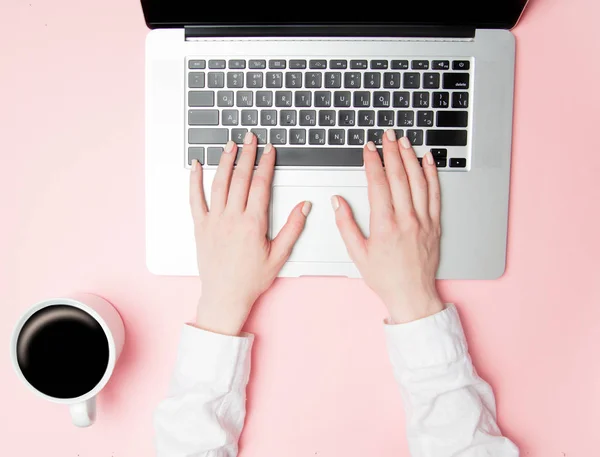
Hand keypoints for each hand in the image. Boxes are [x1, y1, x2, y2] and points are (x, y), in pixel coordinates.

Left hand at [189, 133, 310, 334]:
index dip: (266, 163)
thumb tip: (304, 206)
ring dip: (225, 161)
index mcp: (253, 224)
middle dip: (247, 154)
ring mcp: (214, 221)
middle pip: (240, 178)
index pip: (261, 184)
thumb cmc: (251, 279)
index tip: (270, 150)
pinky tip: (195, 165)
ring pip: (219, 183)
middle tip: (251, 138)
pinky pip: (195, 199)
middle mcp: (232, 218)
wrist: (225, 296)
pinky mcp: (200, 226)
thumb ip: (292, 228)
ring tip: (230, 144)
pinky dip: (194, 180)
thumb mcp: (279, 256)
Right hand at [333, 130, 443, 322]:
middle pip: (399, 176)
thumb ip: (346, 225)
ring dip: (410, 158)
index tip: (368, 149)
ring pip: (418, 181)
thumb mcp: (357, 254)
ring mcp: (423, 220)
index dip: (372, 162)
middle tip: (386, 135)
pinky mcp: (435, 224)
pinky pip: (435, 194)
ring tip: (403, 141)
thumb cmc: (385, 278)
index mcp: (384, 225)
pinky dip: (432, 174)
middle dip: (391, 152)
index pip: (378, 184)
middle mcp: (406, 219)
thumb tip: (338, 202)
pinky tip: (427, 160)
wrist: (412, 295)